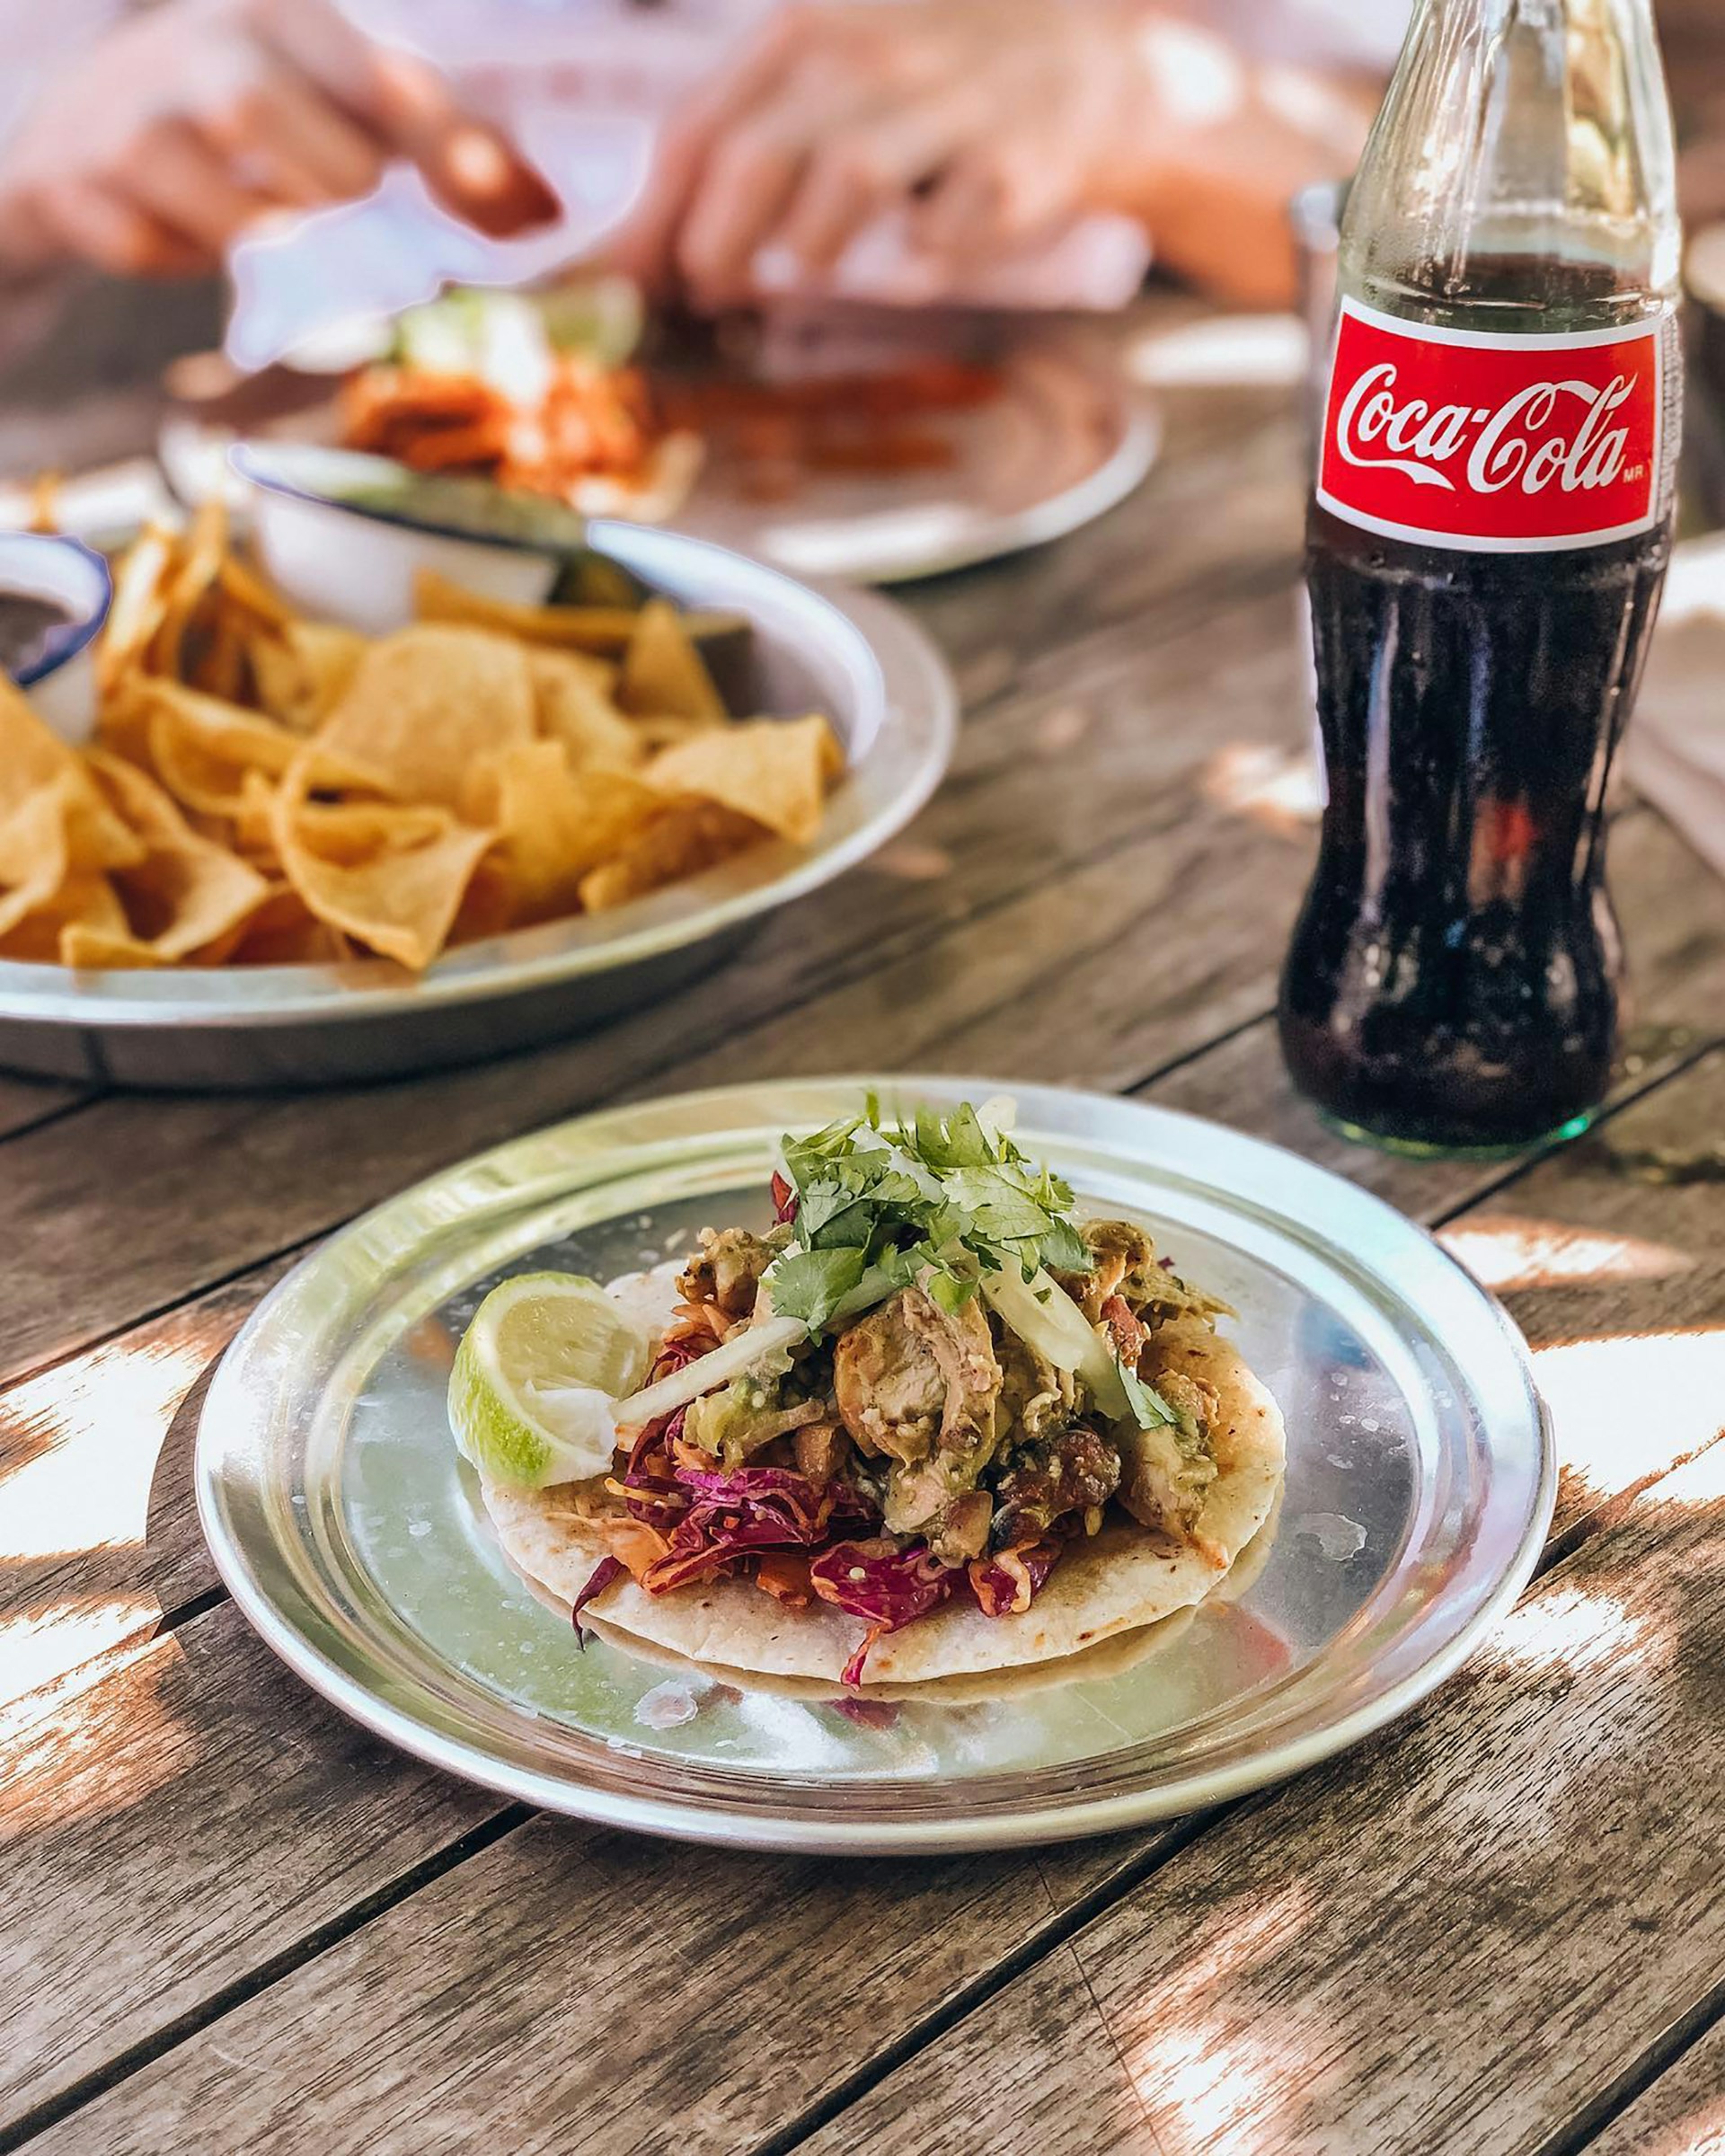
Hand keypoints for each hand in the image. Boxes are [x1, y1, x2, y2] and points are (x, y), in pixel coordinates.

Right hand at [0, 0, 558, 279]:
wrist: (83, 137)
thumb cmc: (248, 129)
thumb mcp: (333, 108)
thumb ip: (436, 151)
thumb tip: (546, 214)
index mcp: (290, 14)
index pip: (394, 87)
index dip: (459, 152)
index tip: (513, 207)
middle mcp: (215, 44)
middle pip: (332, 164)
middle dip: (362, 216)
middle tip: (353, 223)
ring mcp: (144, 111)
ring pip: (256, 220)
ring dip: (282, 247)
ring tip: (268, 230)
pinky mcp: (85, 179)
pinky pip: (168, 257)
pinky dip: (182, 261)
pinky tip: (168, 228)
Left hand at [620, 1, 1373, 312]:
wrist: (1094, 69)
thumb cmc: (932, 90)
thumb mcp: (831, 74)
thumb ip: (738, 141)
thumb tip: (634, 249)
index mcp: (806, 27)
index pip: (698, 129)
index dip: (650, 221)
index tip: (617, 288)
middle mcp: (870, 49)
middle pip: (757, 158)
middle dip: (715, 244)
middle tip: (708, 289)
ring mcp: (945, 105)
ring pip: (846, 182)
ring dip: (808, 246)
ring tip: (805, 265)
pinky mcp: (1013, 164)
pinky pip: (945, 229)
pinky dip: (921, 254)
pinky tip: (917, 252)